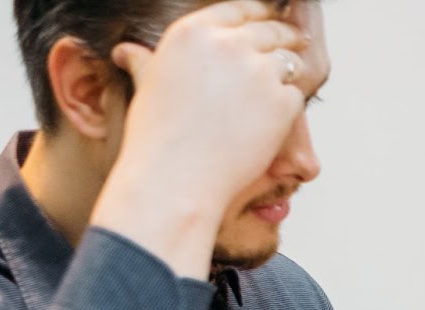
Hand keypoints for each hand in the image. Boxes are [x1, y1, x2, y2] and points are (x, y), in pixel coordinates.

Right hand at [93, 2, 309, 270]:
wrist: (176, 178)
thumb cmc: (156, 138)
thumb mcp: (146, 86)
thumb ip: (146, 61)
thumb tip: (127, 51)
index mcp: (193, 32)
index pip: (240, 9)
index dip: (259, 14)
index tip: (269, 19)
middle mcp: (228, 45)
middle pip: (272, 29)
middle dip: (284, 37)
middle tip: (294, 43)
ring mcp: (258, 72)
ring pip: (289, 60)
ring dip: (290, 70)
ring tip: (284, 83)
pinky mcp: (282, 102)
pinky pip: (297, 95)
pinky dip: (290, 106)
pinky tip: (276, 120)